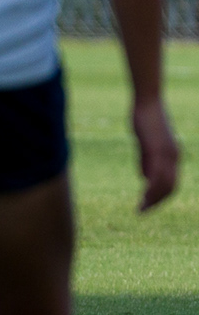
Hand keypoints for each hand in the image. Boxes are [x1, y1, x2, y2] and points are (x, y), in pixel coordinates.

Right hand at [134, 97, 181, 211]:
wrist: (147, 101)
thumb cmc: (144, 119)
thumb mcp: (146, 143)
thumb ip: (147, 160)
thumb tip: (145, 178)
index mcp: (172, 156)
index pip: (170, 183)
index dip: (159, 197)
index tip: (146, 206)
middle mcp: (174, 157)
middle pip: (170, 187)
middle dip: (157, 202)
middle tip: (142, 212)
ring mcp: (168, 154)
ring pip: (165, 184)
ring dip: (153, 199)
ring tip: (141, 208)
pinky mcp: (158, 149)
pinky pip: (157, 174)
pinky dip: (151, 188)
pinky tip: (143, 195)